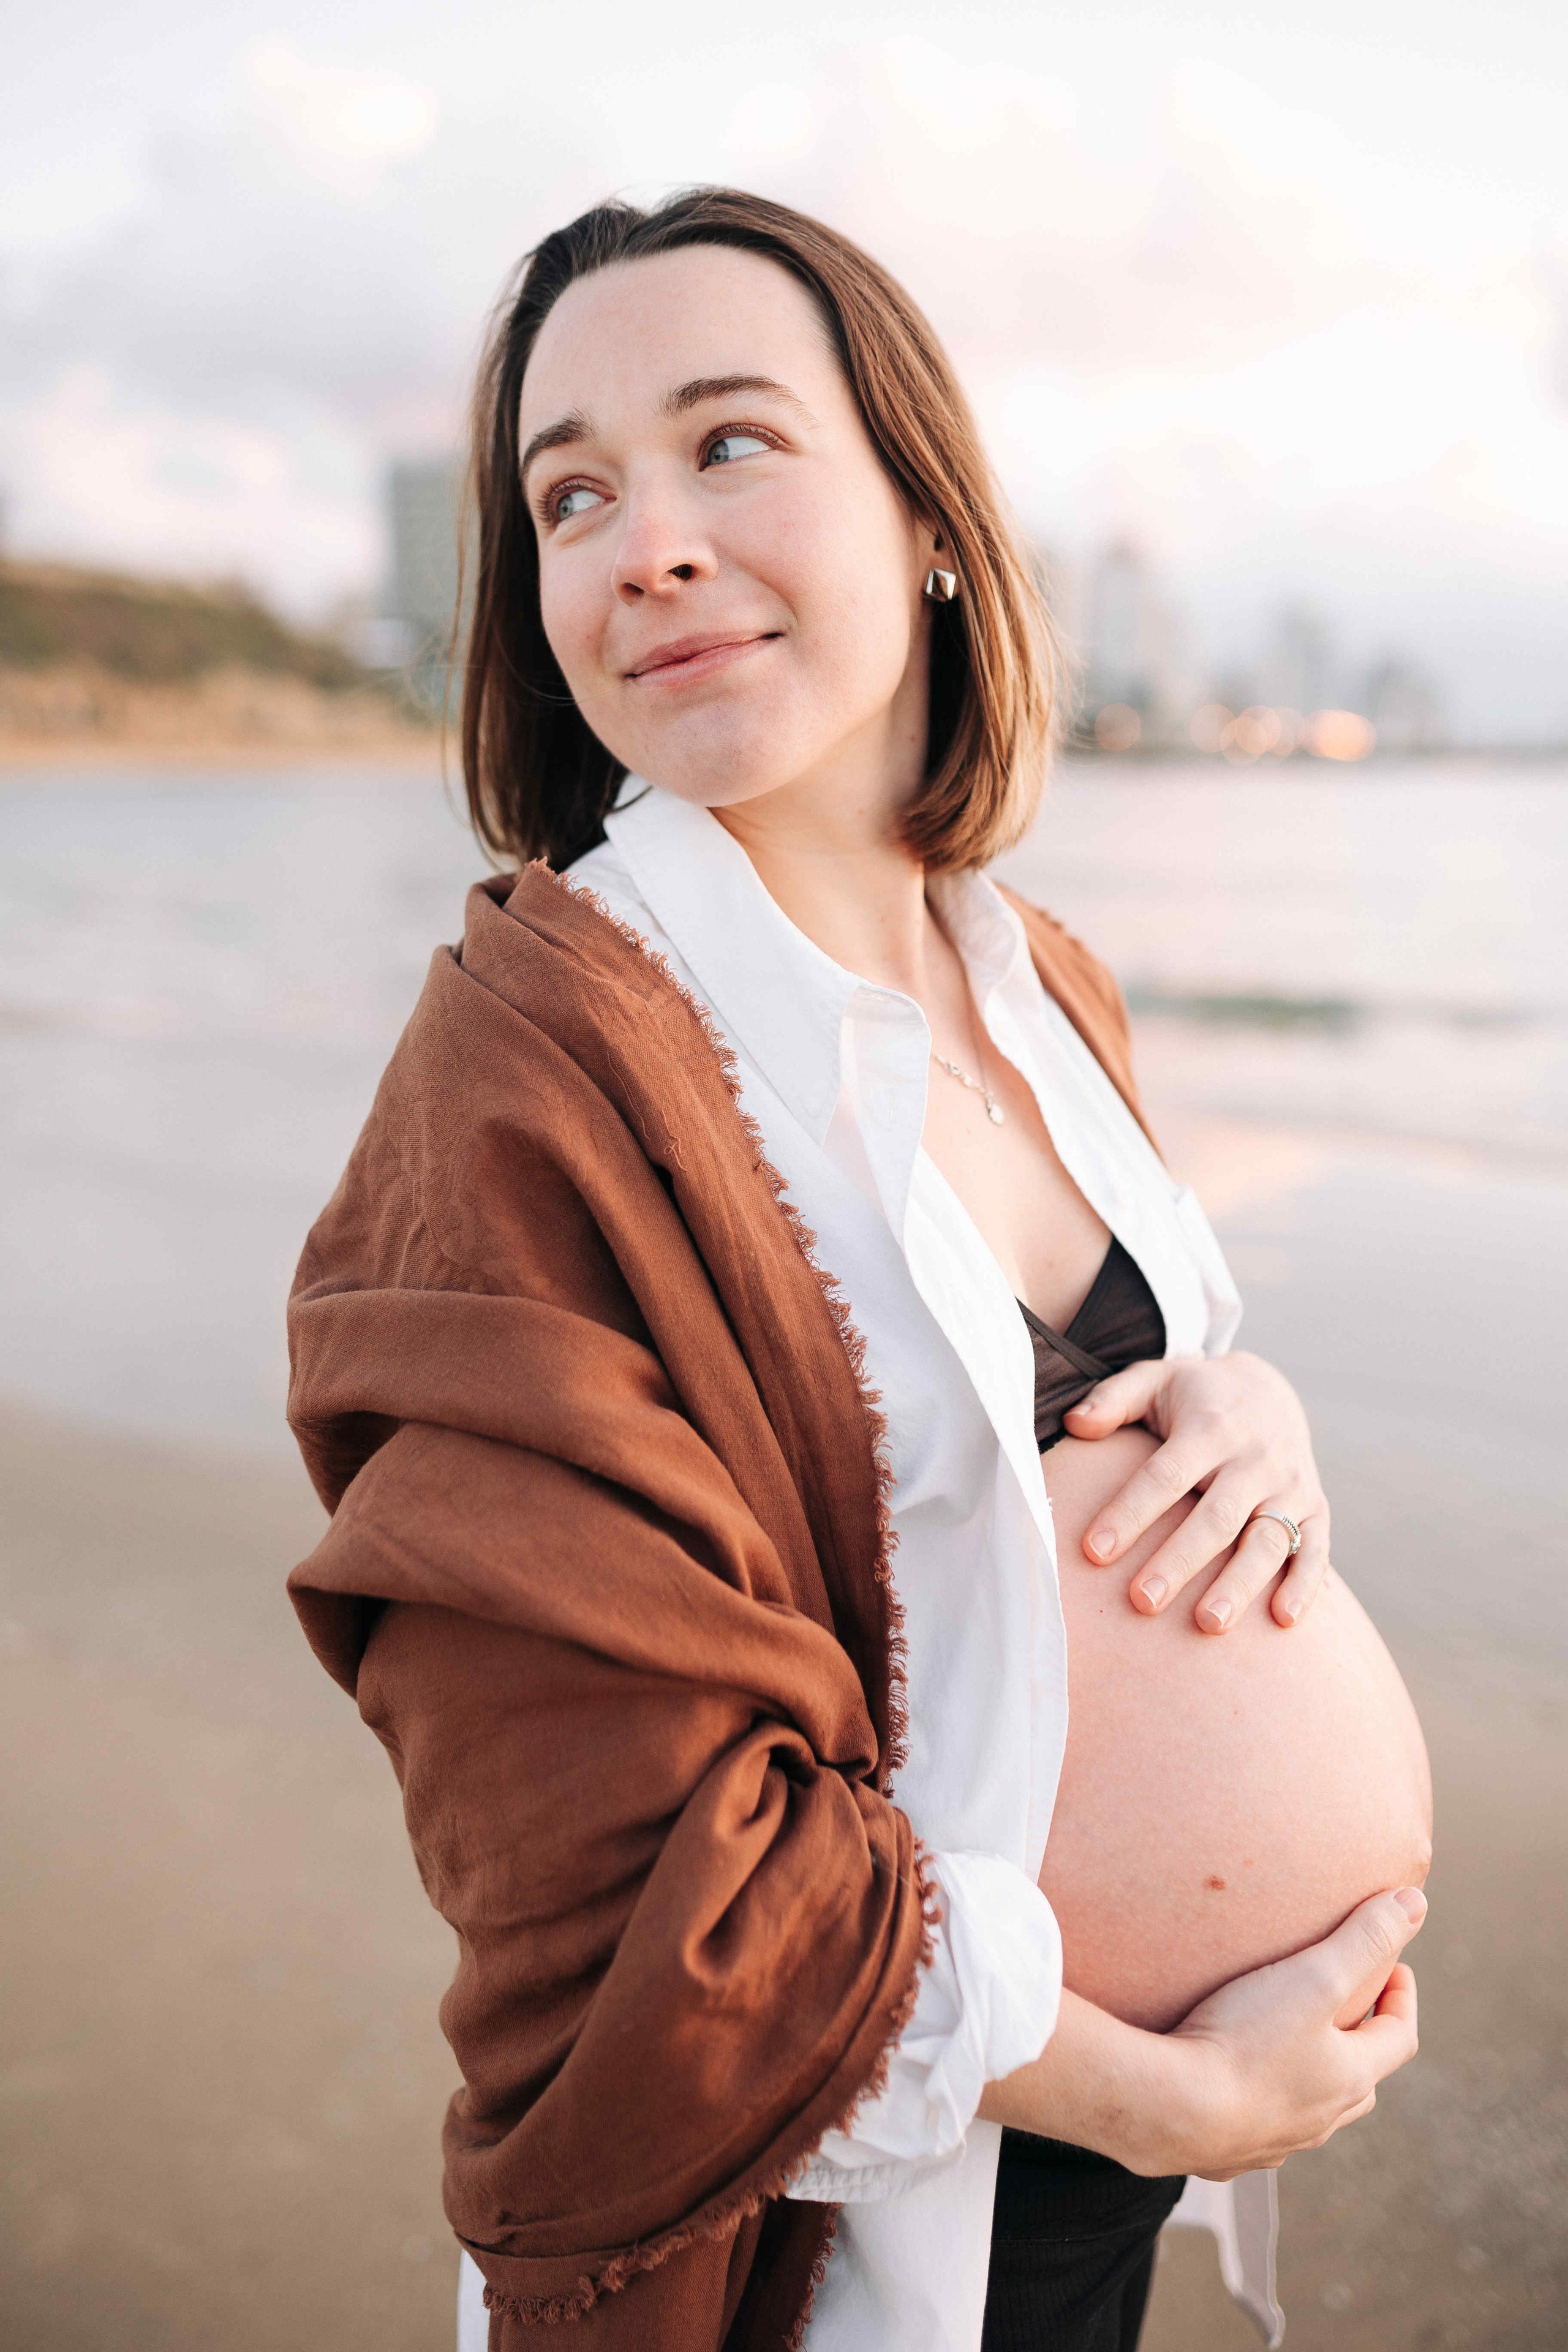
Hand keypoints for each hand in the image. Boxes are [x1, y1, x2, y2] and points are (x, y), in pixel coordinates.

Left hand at [1063, 1351, 1329, 1631]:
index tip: (1094, 1551)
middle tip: (1142, 1601)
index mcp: (1209, 1427)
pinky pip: (1316, 1550)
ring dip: (1239, 1585)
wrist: (1270, 1388)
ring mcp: (1290, 1486)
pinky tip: (1282, 1620)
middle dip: (1180, 1561)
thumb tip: (1073, 1424)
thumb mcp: (1154, 1380)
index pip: (1166, 1475)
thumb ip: (1112, 1399)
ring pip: (1267, 1540)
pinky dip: (1304, 1585)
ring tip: (1208, 1624)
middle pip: (1216, 1516)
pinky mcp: (1316, 1509)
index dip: (1130, 1512)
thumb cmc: (1194, 1396)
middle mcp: (1255, 1458)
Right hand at [1161, 1887, 1424, 2178]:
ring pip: (1311, 2107)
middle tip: (1344, 2003)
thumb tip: (1414, 1902)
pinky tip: (1229, 2077)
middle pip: (1361, 2080)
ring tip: (1286, 2037)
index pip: (1400, 2038)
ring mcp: (1276, 2140)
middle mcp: (1321, 2118)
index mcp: (1350, 2079)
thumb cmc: (1244, 2041)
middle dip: (1360, 2039)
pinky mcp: (1229, 2150)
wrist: (1170, 2111)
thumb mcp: (1314, 1977)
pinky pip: (1258, 2124)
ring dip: (1312, 2073)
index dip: (1403, 1997)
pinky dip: (1260, 2097)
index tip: (1396, 1967)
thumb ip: (1364, 1938)